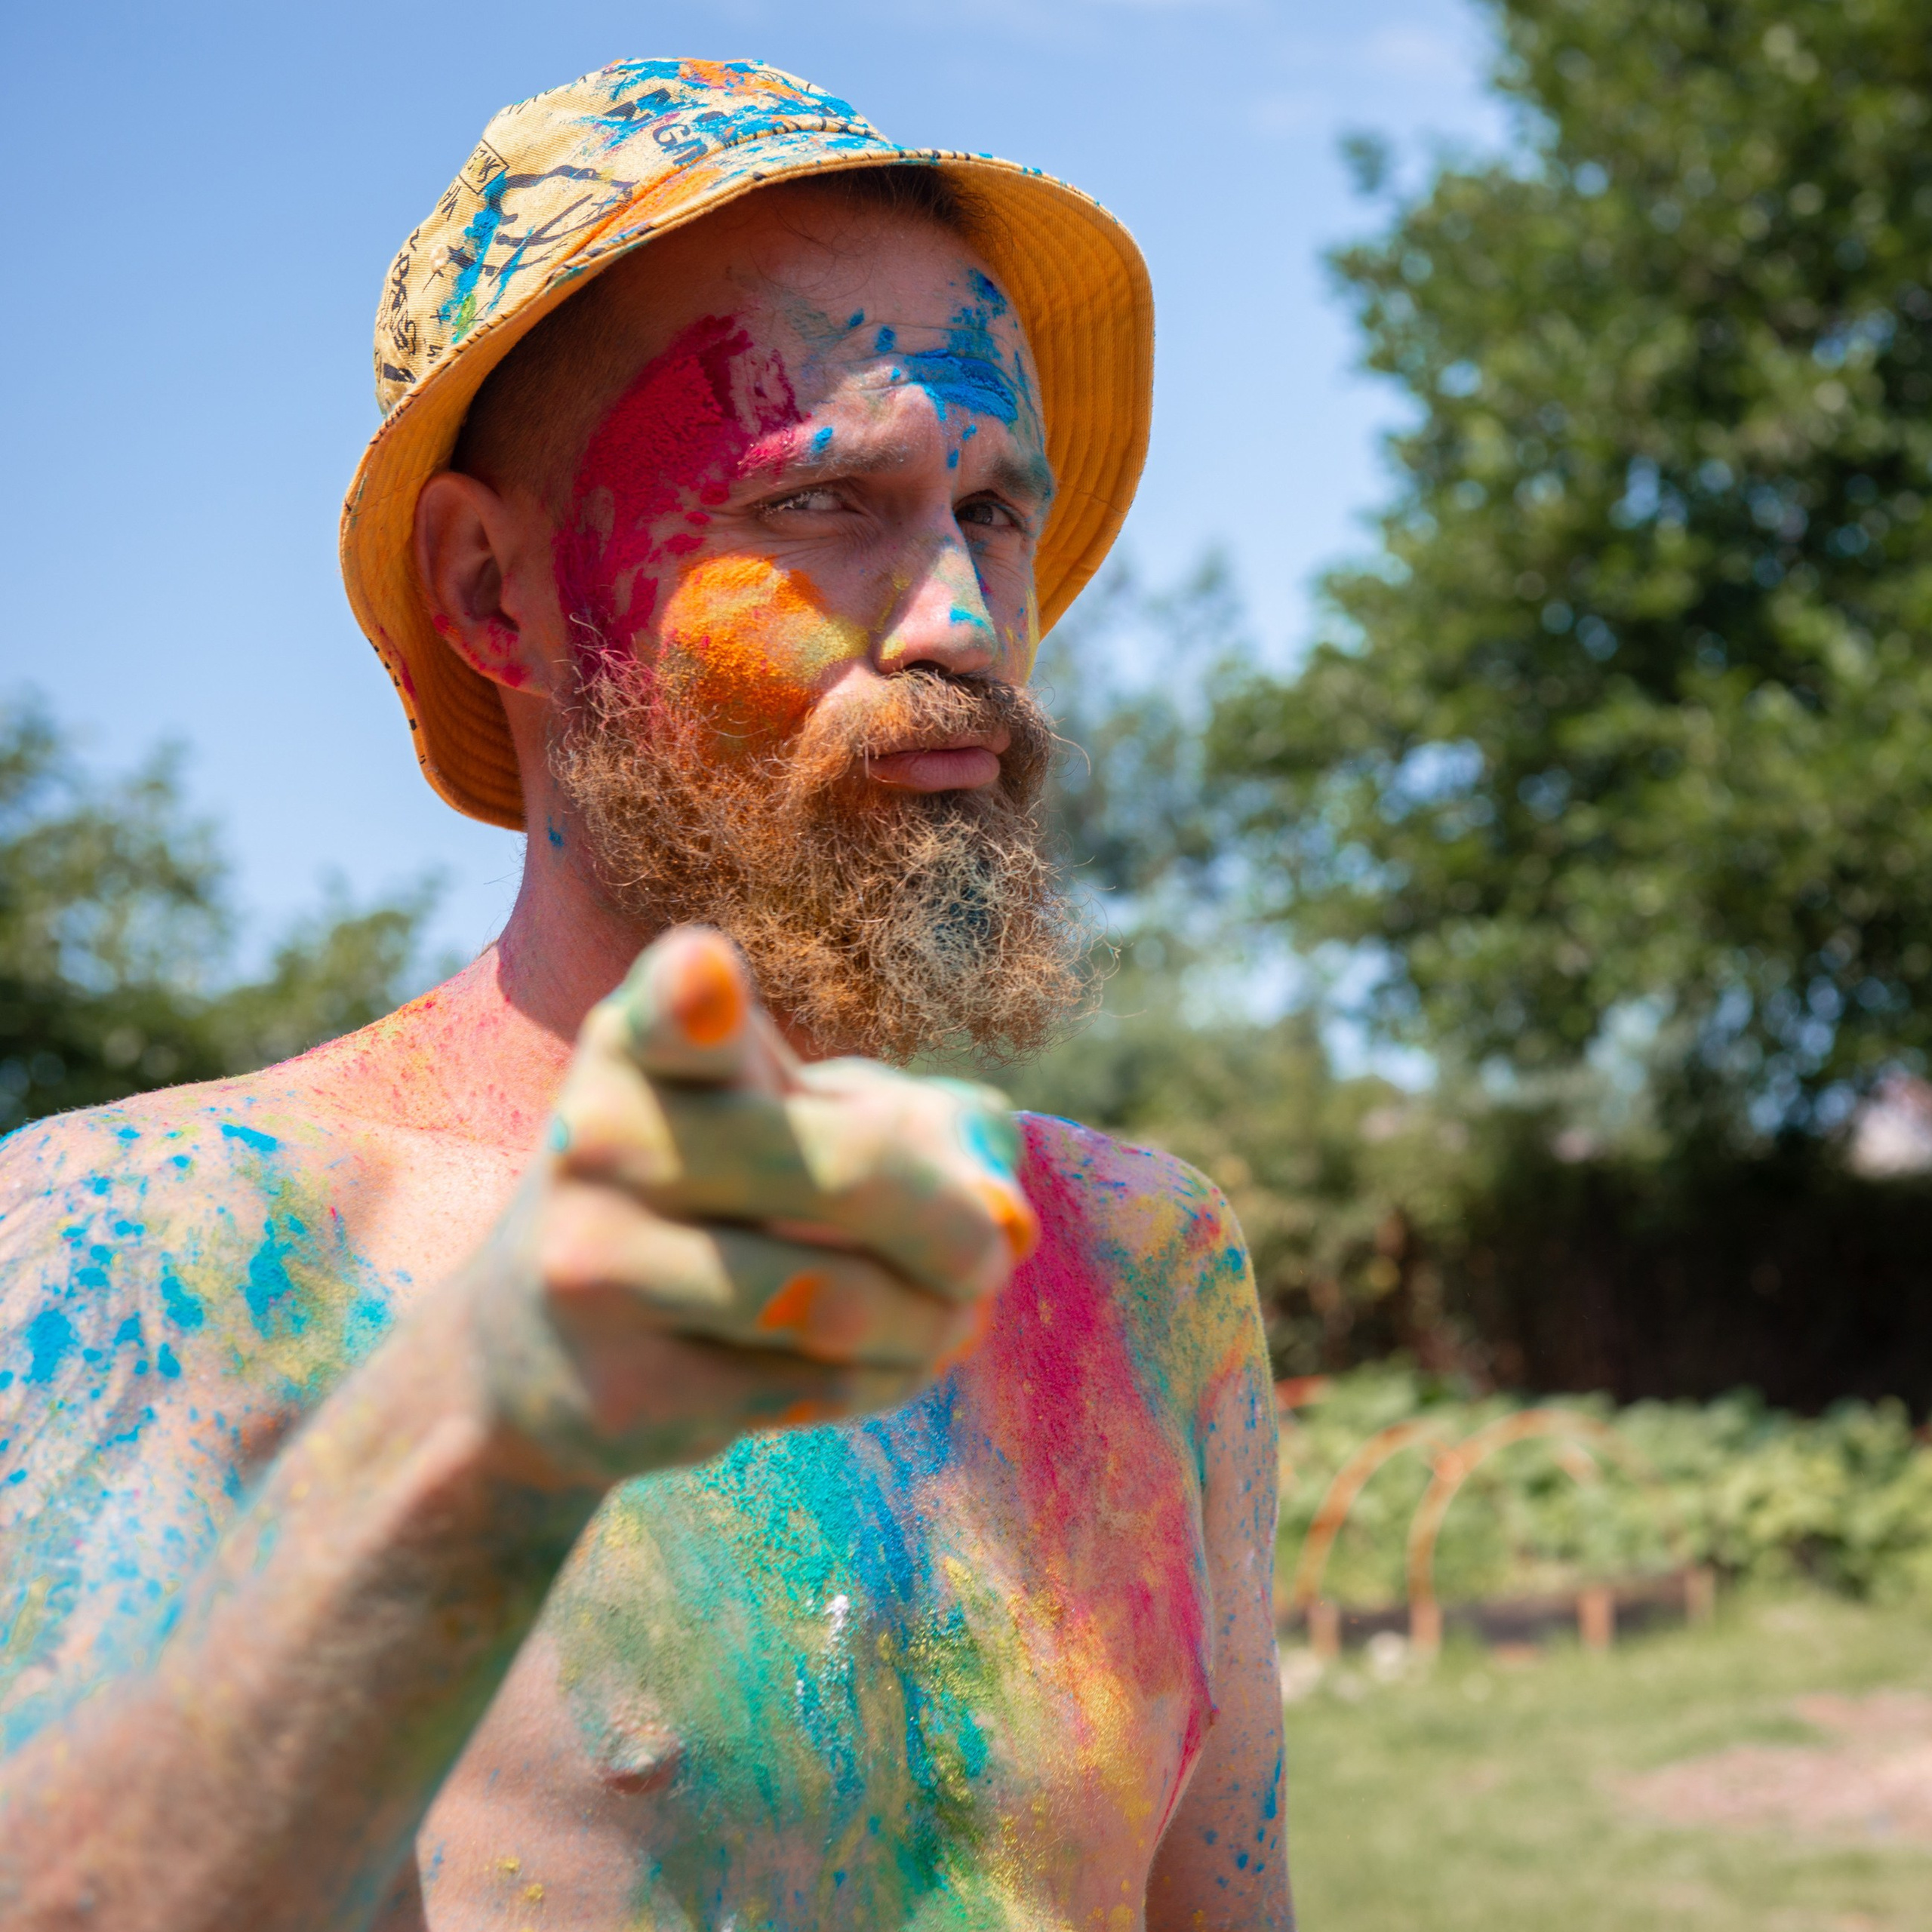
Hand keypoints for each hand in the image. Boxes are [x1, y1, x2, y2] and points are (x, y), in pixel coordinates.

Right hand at [467, 927, 1035, 1485]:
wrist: (533, 1351)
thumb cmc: (710, 1195)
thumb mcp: (784, 1122)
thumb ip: (913, 1130)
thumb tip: (1009, 1217)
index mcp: (639, 1043)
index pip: (669, 1009)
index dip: (693, 995)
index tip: (710, 982)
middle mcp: (599, 1140)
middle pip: (847, 1171)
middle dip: (960, 1226)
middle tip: (995, 1251)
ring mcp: (596, 1270)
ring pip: (844, 1303)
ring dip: (936, 1319)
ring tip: (953, 1313)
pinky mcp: (625, 1391)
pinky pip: (818, 1387)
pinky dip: (889, 1377)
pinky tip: (890, 1360)